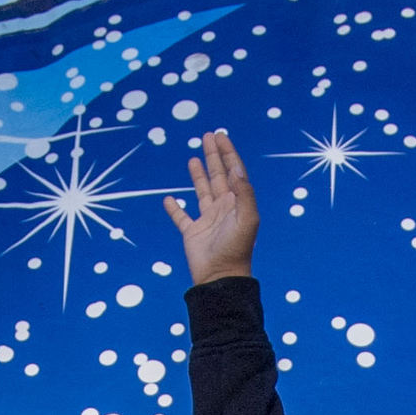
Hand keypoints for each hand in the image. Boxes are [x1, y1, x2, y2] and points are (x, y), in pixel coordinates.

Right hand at [165, 131, 257, 283]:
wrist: (220, 277)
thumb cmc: (237, 249)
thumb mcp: (247, 218)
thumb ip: (243, 193)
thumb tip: (235, 169)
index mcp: (237, 203)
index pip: (233, 172)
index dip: (228, 154)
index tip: (221, 137)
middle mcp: (223, 208)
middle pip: (218, 176)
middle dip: (213, 156)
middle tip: (208, 137)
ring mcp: (207, 220)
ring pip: (201, 191)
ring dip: (198, 175)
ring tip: (193, 158)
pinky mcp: (192, 233)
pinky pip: (181, 217)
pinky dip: (174, 209)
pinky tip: (169, 199)